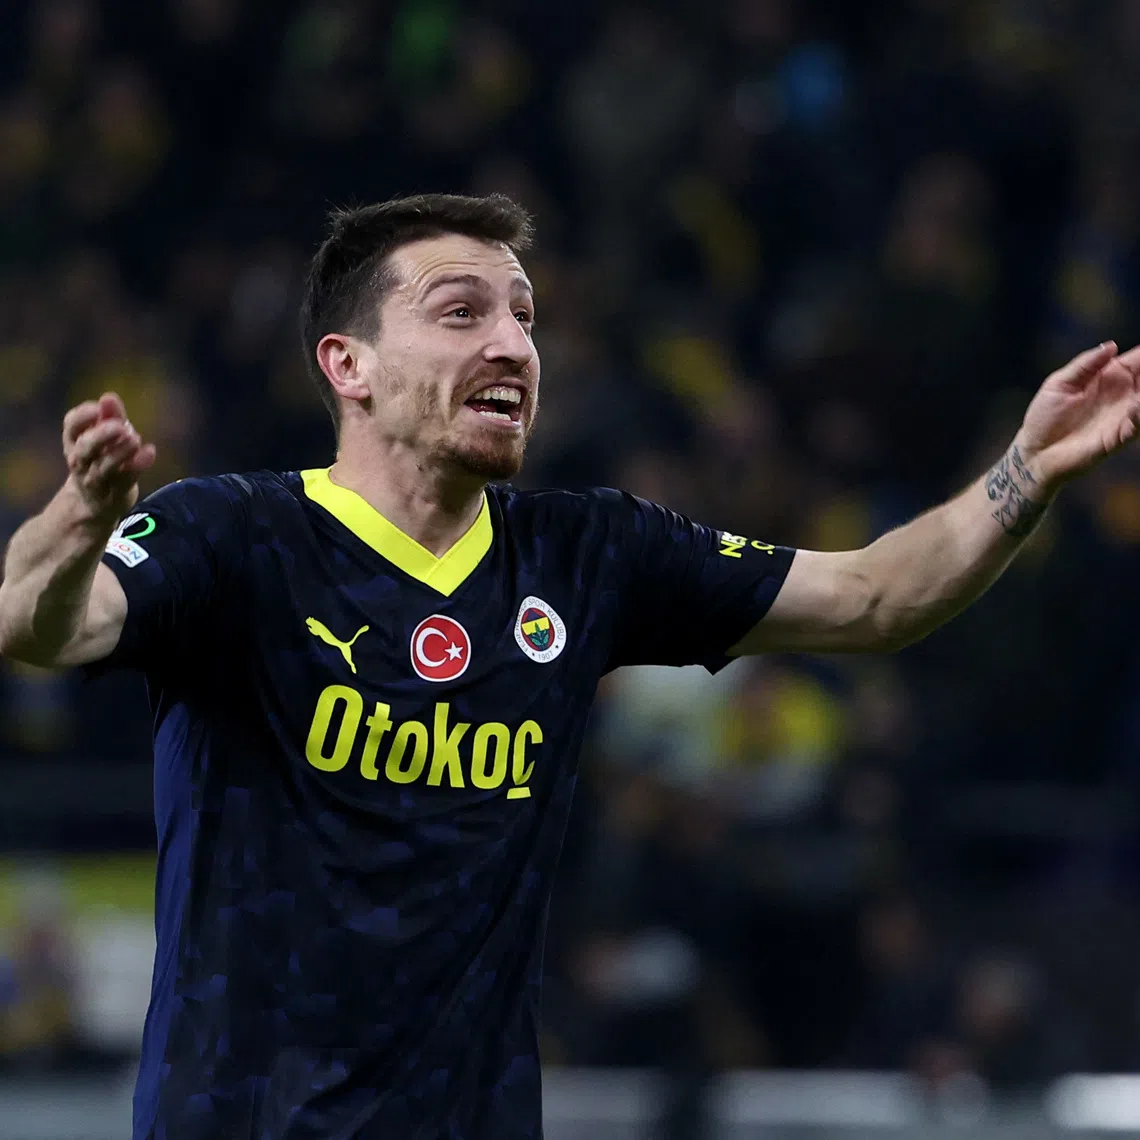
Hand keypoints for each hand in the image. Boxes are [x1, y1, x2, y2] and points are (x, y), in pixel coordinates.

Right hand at [62, 392, 156, 523]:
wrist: (94, 503)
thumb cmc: (99, 460)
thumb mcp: (102, 437)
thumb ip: (109, 417)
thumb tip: (109, 397)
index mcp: (74, 442)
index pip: (71, 426)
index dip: (83, 416)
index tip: (97, 408)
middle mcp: (81, 461)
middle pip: (85, 447)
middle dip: (101, 435)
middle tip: (120, 426)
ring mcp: (97, 479)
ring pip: (104, 467)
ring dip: (119, 452)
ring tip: (134, 438)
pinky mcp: (115, 492)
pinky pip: (126, 479)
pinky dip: (138, 465)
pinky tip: (150, 451)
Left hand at [1016, 341, 1139, 491]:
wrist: (1035, 452)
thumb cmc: (1044, 416)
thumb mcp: (1059, 383)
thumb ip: (1085, 364)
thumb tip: (1112, 345)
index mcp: (1109, 376)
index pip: (1137, 360)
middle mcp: (1123, 395)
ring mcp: (1124, 416)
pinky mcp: (1120, 437)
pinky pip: (1138, 425)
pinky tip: (1136, 406)